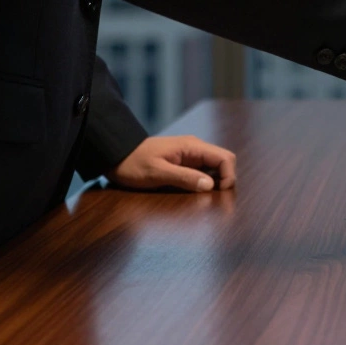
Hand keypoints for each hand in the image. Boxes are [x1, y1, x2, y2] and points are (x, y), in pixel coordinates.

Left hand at [108, 135, 236, 191]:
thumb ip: (184, 177)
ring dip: (216, 182)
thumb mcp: (157, 173)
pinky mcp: (185, 163)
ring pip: (216, 167)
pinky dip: (206, 182)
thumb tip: (210, 186)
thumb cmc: (134, 164)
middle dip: (226, 179)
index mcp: (192, 147)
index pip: (225, 157)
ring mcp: (191, 155)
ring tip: (206, 197)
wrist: (116, 156)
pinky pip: (204, 171)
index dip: (229, 176)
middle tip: (215, 198)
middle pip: (224, 161)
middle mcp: (196, 148)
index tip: (220, 193)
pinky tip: (196, 192)